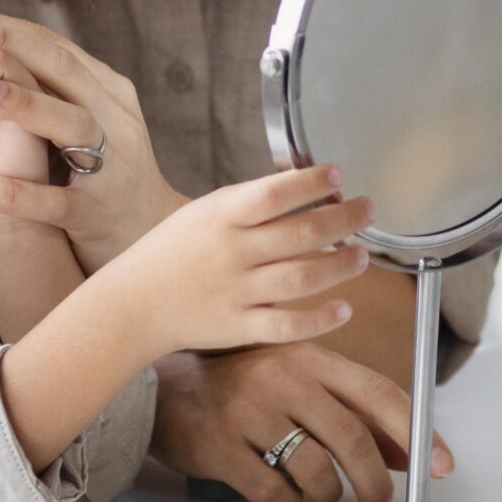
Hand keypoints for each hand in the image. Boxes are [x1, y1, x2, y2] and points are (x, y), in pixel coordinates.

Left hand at [0, 4, 182, 270]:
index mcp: (105, 91)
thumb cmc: (106, 173)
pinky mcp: (95, 214)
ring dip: (21, 104)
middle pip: (59, 67)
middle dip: (4, 44)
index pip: (49, 45)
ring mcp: (109, 165)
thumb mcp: (86, 119)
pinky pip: (53, 201)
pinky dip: (13, 194)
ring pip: (69, 124)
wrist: (152, 236)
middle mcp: (112, 118)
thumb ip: (48, 84)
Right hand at [94, 167, 373, 363]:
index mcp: (222, 217)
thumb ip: (249, 202)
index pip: (273, 194)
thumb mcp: (204, 212)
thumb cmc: (172, 252)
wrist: (133, 304)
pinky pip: (286, 326)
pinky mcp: (239, 327)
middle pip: (300, 234)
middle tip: (368, 210)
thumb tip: (302, 181)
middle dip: (343, 219)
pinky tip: (344, 309)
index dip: (310, 182)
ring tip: (362, 256)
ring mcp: (237, 292)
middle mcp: (232, 252)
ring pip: (300, 279)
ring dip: (339, 266)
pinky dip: (319, 320)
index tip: (338, 174)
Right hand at [151, 341, 455, 501]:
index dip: (415, 434)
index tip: (440, 465)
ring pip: (316, 472)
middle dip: (375, 483)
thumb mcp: (299, 382)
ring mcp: (249, 410)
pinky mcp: (220, 445)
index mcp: (310, 357)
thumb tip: (407, 452)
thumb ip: (351, 411)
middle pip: (352, 439)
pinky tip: (276, 488)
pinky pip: (274, 493)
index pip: (378, 393)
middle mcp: (283, 377)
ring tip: (317, 491)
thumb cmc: (241, 384)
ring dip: (327, 494)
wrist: (166, 387)